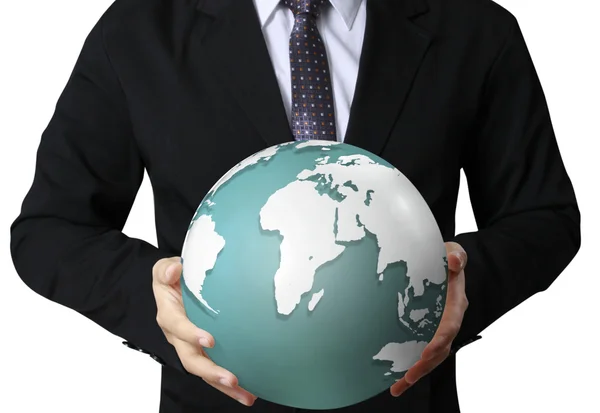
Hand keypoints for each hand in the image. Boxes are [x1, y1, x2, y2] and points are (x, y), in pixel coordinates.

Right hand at [152, 257, 256, 405]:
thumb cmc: (173, 278)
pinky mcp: (204, 353)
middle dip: (211, 372)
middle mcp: (179, 337)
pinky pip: (215, 370)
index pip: (178, 327)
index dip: (191, 334)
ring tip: (246, 395)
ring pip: (205, 371)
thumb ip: (166, 269)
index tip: (210, 340)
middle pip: (191, 359)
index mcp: (169, 316)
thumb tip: (174, 270)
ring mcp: (191, 347)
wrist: (175, 286)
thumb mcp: (164, 269)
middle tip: (231, 379)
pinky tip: (250, 392)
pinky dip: (230, 385)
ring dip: (224, 386)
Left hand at [390, 242, 468, 396]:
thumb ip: (456, 256)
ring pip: (432, 356)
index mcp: (456, 303)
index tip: (427, 351)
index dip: (440, 339)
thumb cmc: (445, 257)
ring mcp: (439, 328)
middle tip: (408, 376)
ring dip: (416, 372)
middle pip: (441, 348)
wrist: (443, 262)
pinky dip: (410, 366)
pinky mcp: (428, 331)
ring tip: (397, 387)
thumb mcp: (452, 251)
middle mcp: (450, 320)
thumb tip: (456, 261)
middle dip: (426, 364)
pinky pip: (421, 352)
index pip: (451, 325)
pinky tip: (394, 379)